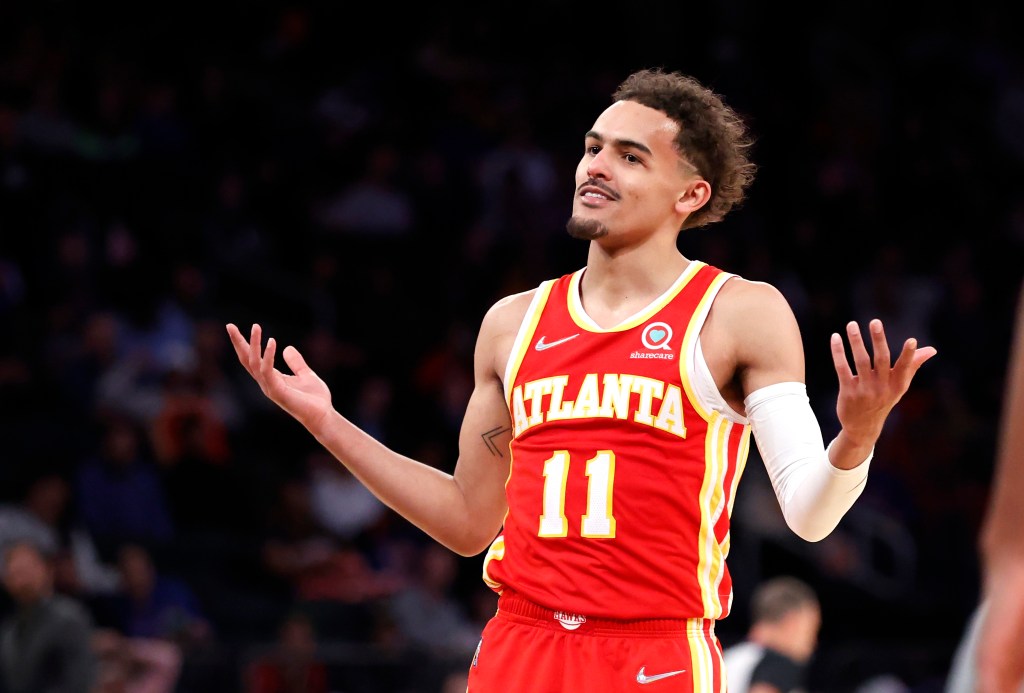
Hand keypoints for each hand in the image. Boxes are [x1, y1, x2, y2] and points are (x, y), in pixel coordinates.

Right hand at [226, 323, 332, 433]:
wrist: (323, 416)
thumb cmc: (314, 399)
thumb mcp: (305, 374)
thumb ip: (295, 362)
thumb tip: (287, 348)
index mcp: (271, 378)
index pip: (252, 359)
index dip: (243, 345)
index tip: (233, 328)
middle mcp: (266, 383)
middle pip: (247, 360)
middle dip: (238, 343)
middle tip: (229, 325)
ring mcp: (270, 388)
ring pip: (254, 363)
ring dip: (253, 344)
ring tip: (256, 326)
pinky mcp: (278, 392)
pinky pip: (267, 371)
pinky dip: (268, 356)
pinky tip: (272, 341)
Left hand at [830, 319, 936, 444]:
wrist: (863, 427)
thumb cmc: (883, 400)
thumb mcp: (900, 386)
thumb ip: (913, 366)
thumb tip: (932, 350)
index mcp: (897, 385)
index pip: (905, 367)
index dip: (909, 355)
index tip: (913, 340)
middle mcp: (882, 387)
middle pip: (881, 360)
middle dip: (879, 340)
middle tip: (875, 321)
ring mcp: (864, 390)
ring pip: (860, 361)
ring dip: (856, 341)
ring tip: (851, 324)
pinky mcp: (848, 391)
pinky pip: (842, 368)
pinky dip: (838, 353)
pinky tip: (835, 338)